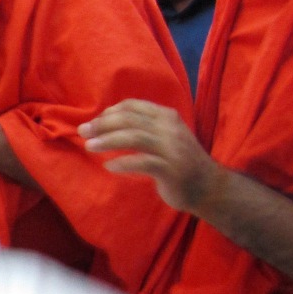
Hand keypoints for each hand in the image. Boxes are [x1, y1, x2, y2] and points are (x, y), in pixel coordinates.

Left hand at [80, 100, 222, 213]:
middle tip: (83, 132)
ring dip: (107, 140)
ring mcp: (171, 148)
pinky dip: (122, 163)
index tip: (95, 122)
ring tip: (89, 146)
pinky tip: (109, 167)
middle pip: (129, 119)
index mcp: (167, 116)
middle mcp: (169, 128)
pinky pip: (140, 162)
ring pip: (133, 137)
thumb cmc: (182, 163)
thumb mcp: (166, 137)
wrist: (209, 187)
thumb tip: (108, 123)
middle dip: (102, 124)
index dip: (109, 112)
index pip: (133, 105)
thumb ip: (145, 128)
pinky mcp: (169, 169)